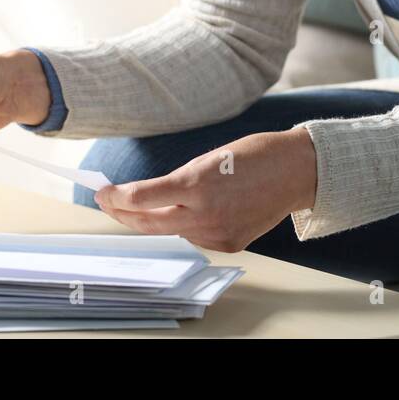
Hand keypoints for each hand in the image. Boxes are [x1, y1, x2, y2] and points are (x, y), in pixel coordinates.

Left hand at [93, 128, 317, 251]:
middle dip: (124, 213)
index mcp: (197, 184)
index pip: (142, 198)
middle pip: (149, 222)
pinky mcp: (230, 244)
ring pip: (172, 232)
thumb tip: (149, 196)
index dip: (116, 197)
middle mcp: (205, 213)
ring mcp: (218, 233)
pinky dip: (184, 226)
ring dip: (151, 220)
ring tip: (137, 209)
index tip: (102, 192)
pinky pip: (195, 238)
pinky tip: (181, 214)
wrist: (296, 171)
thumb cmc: (255, 155)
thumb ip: (180, 181)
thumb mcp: (209, 158)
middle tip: (108, 203)